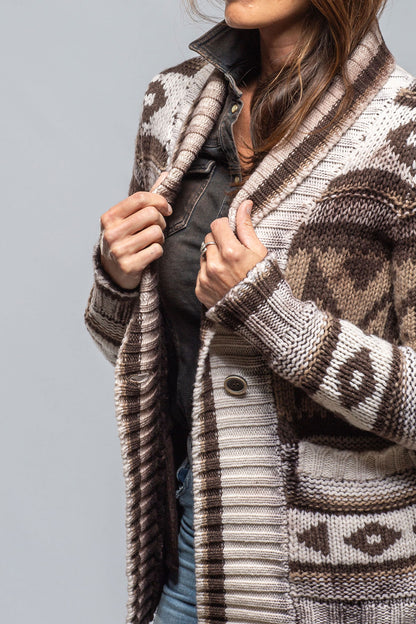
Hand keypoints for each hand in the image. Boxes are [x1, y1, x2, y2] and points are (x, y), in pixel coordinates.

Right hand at [99, 173, 170, 289]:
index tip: (166, 209)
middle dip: (161, 221)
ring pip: (156, 233)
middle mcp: (111, 233)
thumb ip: (145, 198)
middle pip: (151, 215)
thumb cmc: (124, 240)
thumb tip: (166, 174)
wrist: (113, 272)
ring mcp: (119, 250)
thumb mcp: (127, 219)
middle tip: (159, 228)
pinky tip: (150, 253)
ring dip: (160, 237)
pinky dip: (158, 251)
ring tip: (153, 241)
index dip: (159, 201)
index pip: (140, 198)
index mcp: (109, 217)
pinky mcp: (129, 266)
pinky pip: (157, 250)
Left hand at [195, 200, 267, 308]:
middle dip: (219, 242)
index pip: (217, 224)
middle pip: (208, 238)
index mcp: (231, 252)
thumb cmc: (264, 280)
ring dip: (213, 258)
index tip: (233, 234)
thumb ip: (247, 227)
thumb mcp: (260, 252)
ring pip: (203, 255)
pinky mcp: (200, 290)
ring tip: (229, 270)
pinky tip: (223, 282)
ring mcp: (206, 278)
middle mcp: (215, 264)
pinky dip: (209, 274)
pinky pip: (200, 273)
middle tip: (232, 254)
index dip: (226, 227)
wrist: (260, 313)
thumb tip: (244, 203)